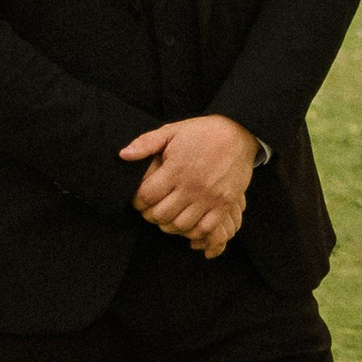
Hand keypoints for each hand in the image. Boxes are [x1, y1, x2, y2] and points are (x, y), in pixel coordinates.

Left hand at [119, 112, 257, 256]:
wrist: (239, 133)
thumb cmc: (202, 132)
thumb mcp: (172, 131)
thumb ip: (146, 143)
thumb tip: (123, 155)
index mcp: (176, 168)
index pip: (146, 196)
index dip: (137, 201)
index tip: (138, 199)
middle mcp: (192, 185)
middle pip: (160, 215)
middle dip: (150, 214)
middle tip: (151, 209)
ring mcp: (210, 197)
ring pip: (180, 225)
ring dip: (170, 224)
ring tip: (168, 215)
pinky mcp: (225, 204)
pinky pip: (204, 228)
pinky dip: (193, 230)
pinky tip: (188, 221)